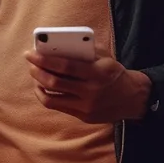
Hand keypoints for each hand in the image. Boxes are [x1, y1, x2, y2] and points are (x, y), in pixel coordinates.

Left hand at [24, 47, 149, 122]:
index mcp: (98, 73)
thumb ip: (83, 51)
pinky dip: (45, 95)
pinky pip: (56, 106)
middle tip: (30, 62)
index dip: (43, 59)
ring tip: (35, 73)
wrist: (134, 98)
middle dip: (36, 71)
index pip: (64, 66)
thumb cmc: (113, 73)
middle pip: (54, 82)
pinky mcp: (84, 117)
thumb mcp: (104, 58)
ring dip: (37, 84)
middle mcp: (92, 91)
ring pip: (51, 98)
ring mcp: (87, 107)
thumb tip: (53, 45)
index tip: (30, 53)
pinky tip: (42, 87)